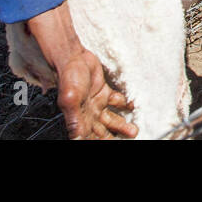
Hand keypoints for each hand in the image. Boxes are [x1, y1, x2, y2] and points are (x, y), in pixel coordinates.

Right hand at [26, 3, 136, 138]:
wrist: (72, 56)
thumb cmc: (68, 77)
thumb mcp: (70, 100)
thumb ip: (74, 120)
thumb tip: (77, 138)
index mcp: (79, 119)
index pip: (89, 138)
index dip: (98, 142)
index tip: (112, 145)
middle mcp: (88, 113)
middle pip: (102, 132)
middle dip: (113, 138)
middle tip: (129, 140)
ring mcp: (96, 103)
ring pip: (111, 119)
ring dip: (122, 125)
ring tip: (133, 131)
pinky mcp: (104, 91)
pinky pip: (116, 102)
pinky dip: (125, 105)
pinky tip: (133, 107)